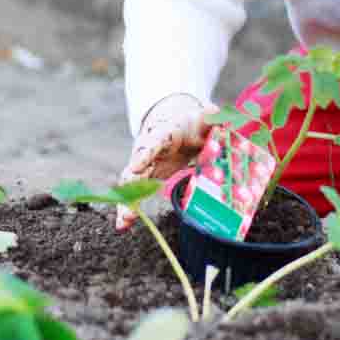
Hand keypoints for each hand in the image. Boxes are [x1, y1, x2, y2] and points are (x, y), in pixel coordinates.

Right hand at [116, 94, 215, 230]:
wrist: (176, 123)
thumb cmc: (192, 121)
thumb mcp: (204, 117)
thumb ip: (211, 116)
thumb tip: (218, 113)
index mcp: (164, 133)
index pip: (153, 142)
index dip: (145, 154)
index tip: (137, 166)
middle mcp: (149, 149)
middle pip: (137, 166)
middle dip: (132, 184)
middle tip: (128, 200)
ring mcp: (146, 164)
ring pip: (132, 183)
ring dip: (127, 202)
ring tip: (123, 221)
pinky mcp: (147, 177)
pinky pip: (135, 193)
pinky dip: (129, 208)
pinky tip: (122, 225)